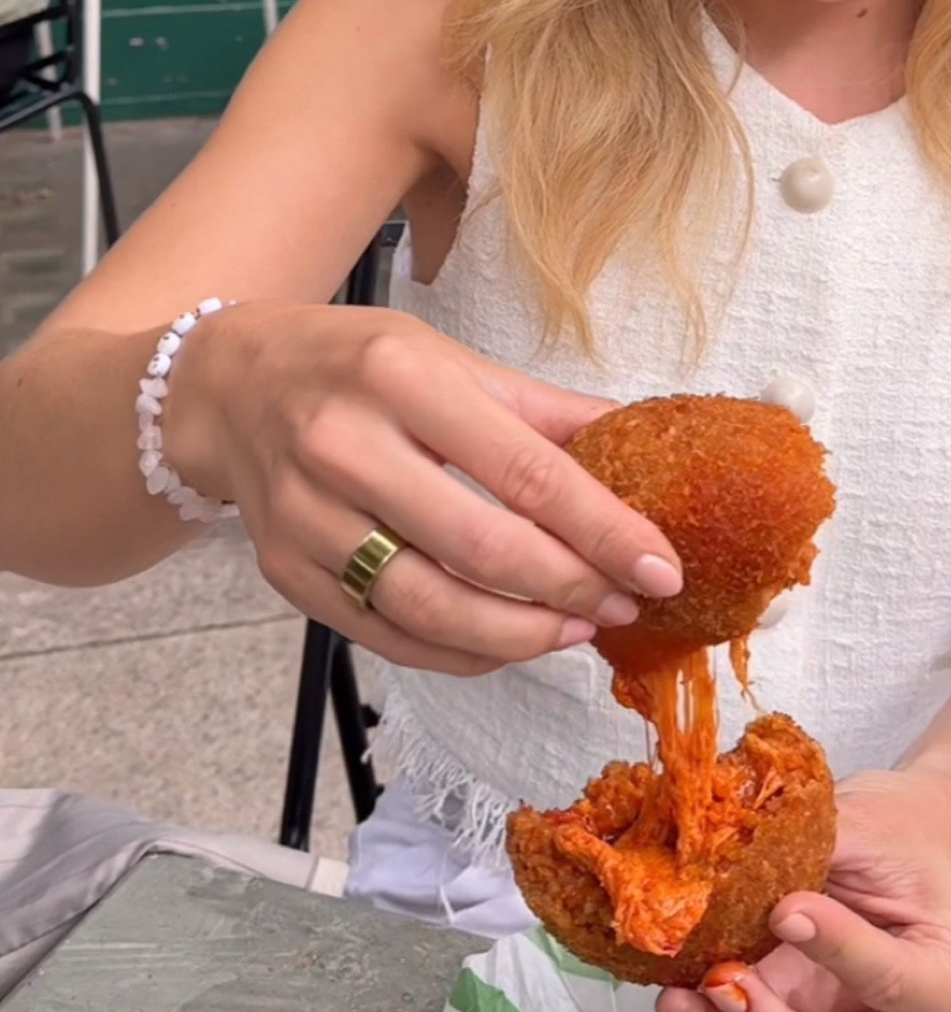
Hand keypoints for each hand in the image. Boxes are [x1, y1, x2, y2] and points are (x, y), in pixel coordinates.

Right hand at [162, 300, 682, 673]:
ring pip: (431, 607)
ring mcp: (306, 517)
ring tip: (576, 629)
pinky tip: (508, 643)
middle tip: (626, 604)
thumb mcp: (451, 359)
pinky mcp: (287, 571)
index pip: (525, 472)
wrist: (230, 384)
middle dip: (571, 589)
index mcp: (402, 378)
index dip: (603, 530)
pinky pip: (388, 635)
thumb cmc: (356, 364)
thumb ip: (544, 412)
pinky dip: (460, 652)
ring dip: (519, 635)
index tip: (660, 568)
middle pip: (482, 548)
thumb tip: (640, 444)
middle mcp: (345, 446)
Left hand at [655, 768, 950, 1011]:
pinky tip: (675, 983)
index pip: (892, 982)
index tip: (787, 910)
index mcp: (941, 980)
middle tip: (724, 983)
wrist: (902, 834)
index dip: (838, 951)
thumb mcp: (874, 825)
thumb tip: (735, 845)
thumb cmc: (902, 831)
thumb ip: (816, 845)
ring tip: (677, 995)